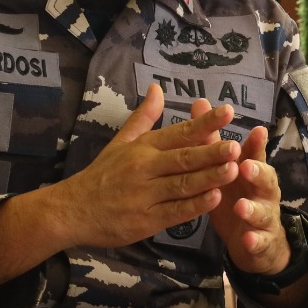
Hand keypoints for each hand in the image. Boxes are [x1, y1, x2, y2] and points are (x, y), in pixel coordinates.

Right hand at [46, 83, 245, 249]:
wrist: (71, 210)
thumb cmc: (102, 175)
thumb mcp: (121, 142)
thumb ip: (144, 116)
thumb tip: (157, 87)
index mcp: (143, 147)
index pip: (178, 132)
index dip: (204, 122)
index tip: (228, 112)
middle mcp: (145, 168)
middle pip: (183, 158)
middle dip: (211, 152)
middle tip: (235, 146)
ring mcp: (145, 196)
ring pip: (182, 185)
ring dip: (209, 178)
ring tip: (234, 170)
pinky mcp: (146, 220)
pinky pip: (175, 212)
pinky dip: (195, 206)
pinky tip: (214, 199)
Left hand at [191, 97, 288, 275]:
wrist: (255, 240)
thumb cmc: (236, 196)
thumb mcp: (225, 170)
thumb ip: (213, 140)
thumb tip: (200, 103)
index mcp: (253, 171)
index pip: (256, 154)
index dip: (257, 144)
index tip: (256, 130)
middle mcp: (263, 191)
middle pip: (266, 178)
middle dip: (257, 172)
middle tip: (245, 166)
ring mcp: (264, 216)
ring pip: (263, 210)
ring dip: (253, 208)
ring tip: (241, 206)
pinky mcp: (261, 241)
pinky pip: (259, 241)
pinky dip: (254, 240)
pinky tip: (247, 239)